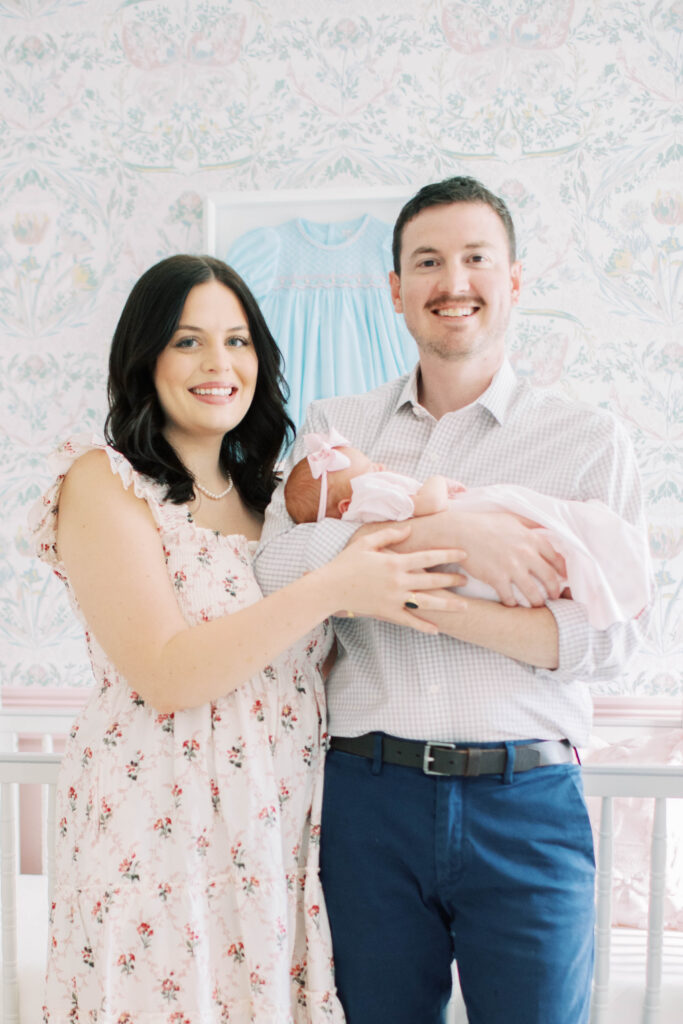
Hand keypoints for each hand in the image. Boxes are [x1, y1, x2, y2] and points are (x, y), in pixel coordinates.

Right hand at [326, 524, 466, 633]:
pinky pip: (409, 621)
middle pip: (432, 581)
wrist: (330, 587)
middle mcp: (398, 581)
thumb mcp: (366, 542)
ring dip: (447, 605)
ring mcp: (394, 599)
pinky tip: (436, 629)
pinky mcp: (387, 612)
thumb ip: (389, 534)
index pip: (428, 557)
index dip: (448, 555)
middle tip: (467, 580)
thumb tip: (410, 529)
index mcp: (395, 562)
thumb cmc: (346, 562)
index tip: (464, 554)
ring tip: (464, 607)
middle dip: (452, 580)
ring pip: (426, 603)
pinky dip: (423, 626)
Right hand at [450, 510, 566, 605]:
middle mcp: (525, 554)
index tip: (563, 577)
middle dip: (554, 590)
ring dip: (537, 602)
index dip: (562, 569)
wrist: (461, 532)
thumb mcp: (511, 518)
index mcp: (530, 538)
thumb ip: (529, 523)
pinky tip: (512, 605)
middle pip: (549, 578)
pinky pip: (510, 597)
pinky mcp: (497, 579)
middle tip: (555, 596)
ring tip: (537, 605)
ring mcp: (512, 568)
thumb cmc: (484, 523)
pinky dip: (512, 603)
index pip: (555, 557)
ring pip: (532, 592)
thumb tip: (543, 524)